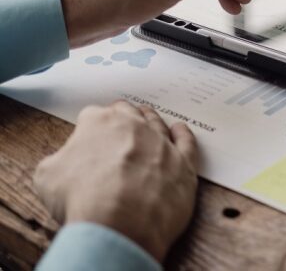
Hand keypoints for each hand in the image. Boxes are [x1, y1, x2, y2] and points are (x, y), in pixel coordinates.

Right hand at [34, 101, 198, 261]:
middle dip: (122, 117)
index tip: (89, 135)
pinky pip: (186, 142)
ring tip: (148, 119)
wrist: (120, 222)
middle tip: (119, 123)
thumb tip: (63, 164)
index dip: (89, 128)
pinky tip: (180, 130)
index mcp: (98, 123)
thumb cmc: (82, 199)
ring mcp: (161, 142)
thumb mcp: (47, 177)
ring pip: (157, 124)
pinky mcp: (183, 162)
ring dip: (151, 121)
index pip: (92, 116)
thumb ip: (58, 162)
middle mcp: (133, 126)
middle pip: (128, 113)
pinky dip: (183, 135)